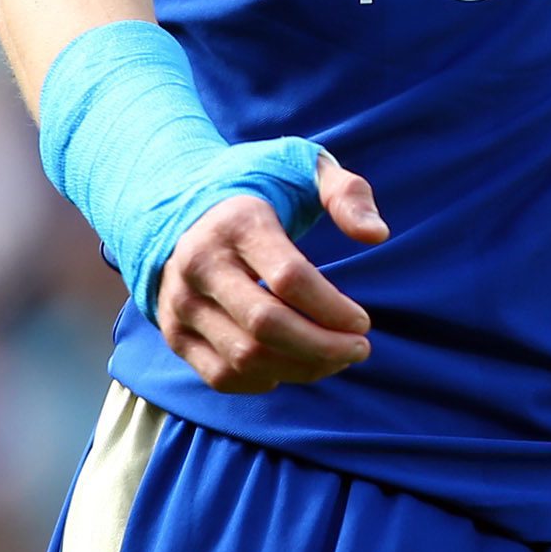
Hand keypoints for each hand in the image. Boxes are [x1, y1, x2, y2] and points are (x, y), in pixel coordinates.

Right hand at [150, 152, 386, 392]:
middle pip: (267, 325)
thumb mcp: (304, 170)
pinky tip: (294, 365)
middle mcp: (199, 265)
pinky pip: (221, 375)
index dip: (333, 308)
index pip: (289, 278)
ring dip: (301, 368)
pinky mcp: (174, 332)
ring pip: (245, 357)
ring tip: (335, 359)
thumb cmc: (259, 188)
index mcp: (236, 223)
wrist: (178, 204)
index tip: (363, 321)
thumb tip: (376, 235)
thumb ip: (346, 194)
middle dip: (324, 347)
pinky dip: (265, 381)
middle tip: (360, 349)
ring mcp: (181, 303)